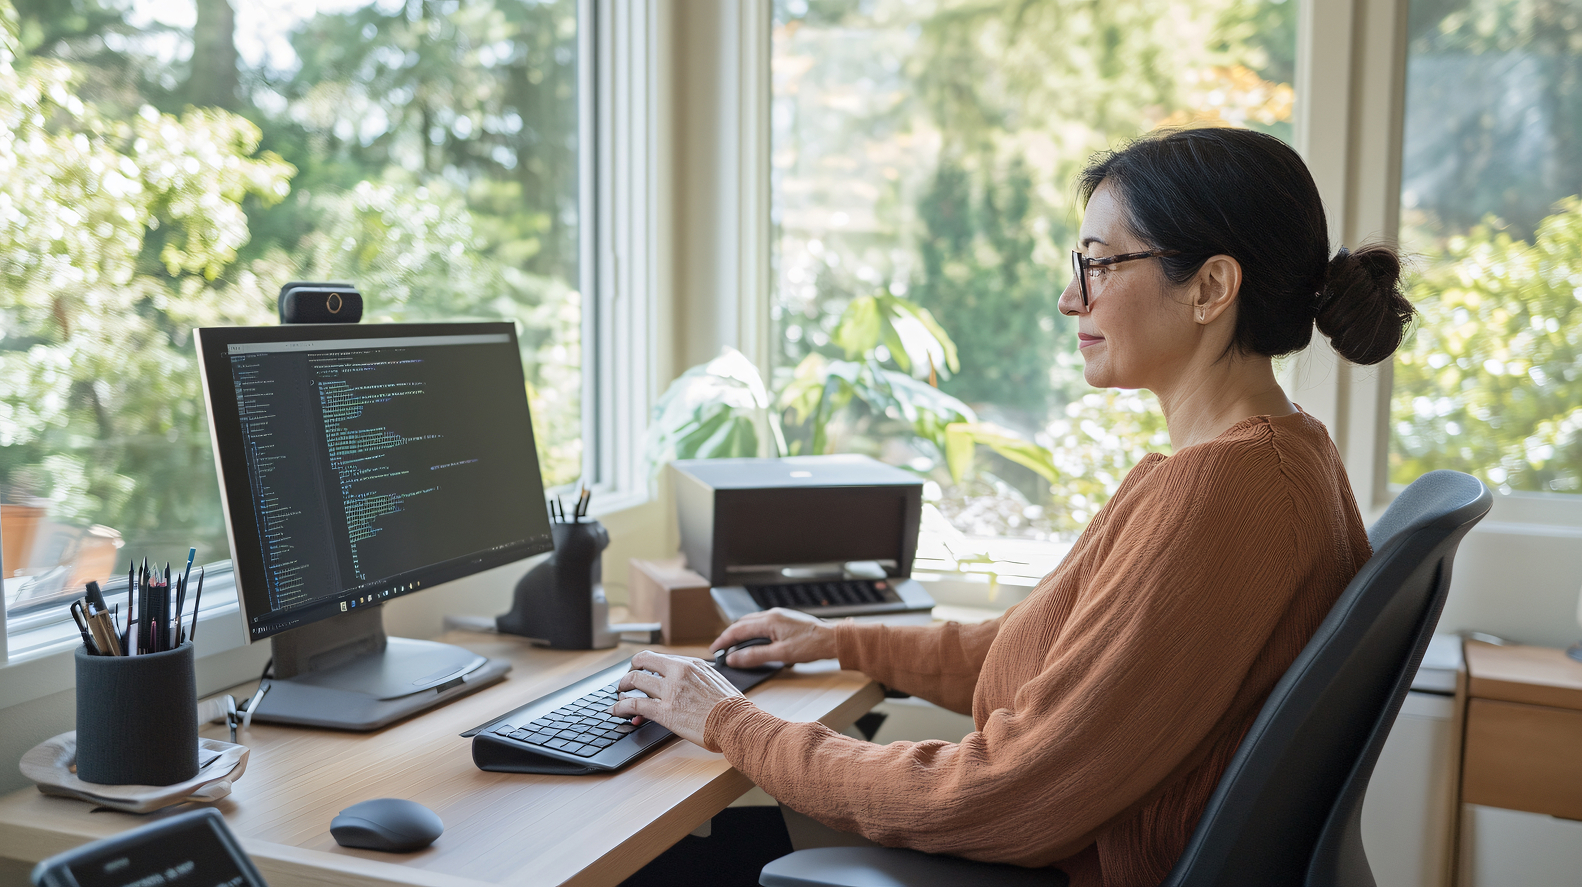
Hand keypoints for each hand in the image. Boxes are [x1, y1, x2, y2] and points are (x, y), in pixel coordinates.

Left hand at [611, 650, 743, 747]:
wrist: (736, 723)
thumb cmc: (730, 706)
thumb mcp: (714, 680)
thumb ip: (696, 676)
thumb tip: (686, 679)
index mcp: (690, 664)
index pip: (657, 657)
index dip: (643, 664)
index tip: (639, 671)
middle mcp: (678, 673)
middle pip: (641, 662)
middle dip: (629, 672)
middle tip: (626, 683)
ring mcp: (670, 692)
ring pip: (633, 681)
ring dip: (622, 690)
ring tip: (619, 697)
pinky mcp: (665, 712)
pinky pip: (634, 705)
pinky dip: (621, 707)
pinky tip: (616, 711)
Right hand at [710, 608, 836, 668]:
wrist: (831, 639)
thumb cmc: (810, 645)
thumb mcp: (781, 655)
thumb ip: (755, 656)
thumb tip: (734, 658)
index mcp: (769, 621)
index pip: (738, 630)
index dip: (724, 640)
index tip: (715, 650)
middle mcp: (772, 614)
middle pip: (742, 624)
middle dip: (729, 636)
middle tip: (720, 650)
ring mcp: (778, 615)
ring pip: (751, 622)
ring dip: (740, 633)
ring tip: (733, 646)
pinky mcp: (784, 619)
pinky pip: (761, 623)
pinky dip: (751, 632)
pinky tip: (752, 641)